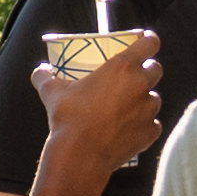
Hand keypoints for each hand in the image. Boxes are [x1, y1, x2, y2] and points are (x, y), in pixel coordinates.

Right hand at [28, 44, 160, 187]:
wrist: (79, 155)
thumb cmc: (68, 119)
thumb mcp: (52, 92)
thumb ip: (44, 76)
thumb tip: (40, 70)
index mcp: (122, 68)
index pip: (149, 43)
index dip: (148, 40)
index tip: (144, 41)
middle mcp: (140, 85)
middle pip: (156, 70)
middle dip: (147, 71)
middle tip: (131, 78)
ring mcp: (148, 110)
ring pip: (154, 99)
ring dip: (143, 100)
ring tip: (126, 107)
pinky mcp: (149, 132)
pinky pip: (152, 124)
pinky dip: (143, 124)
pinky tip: (128, 128)